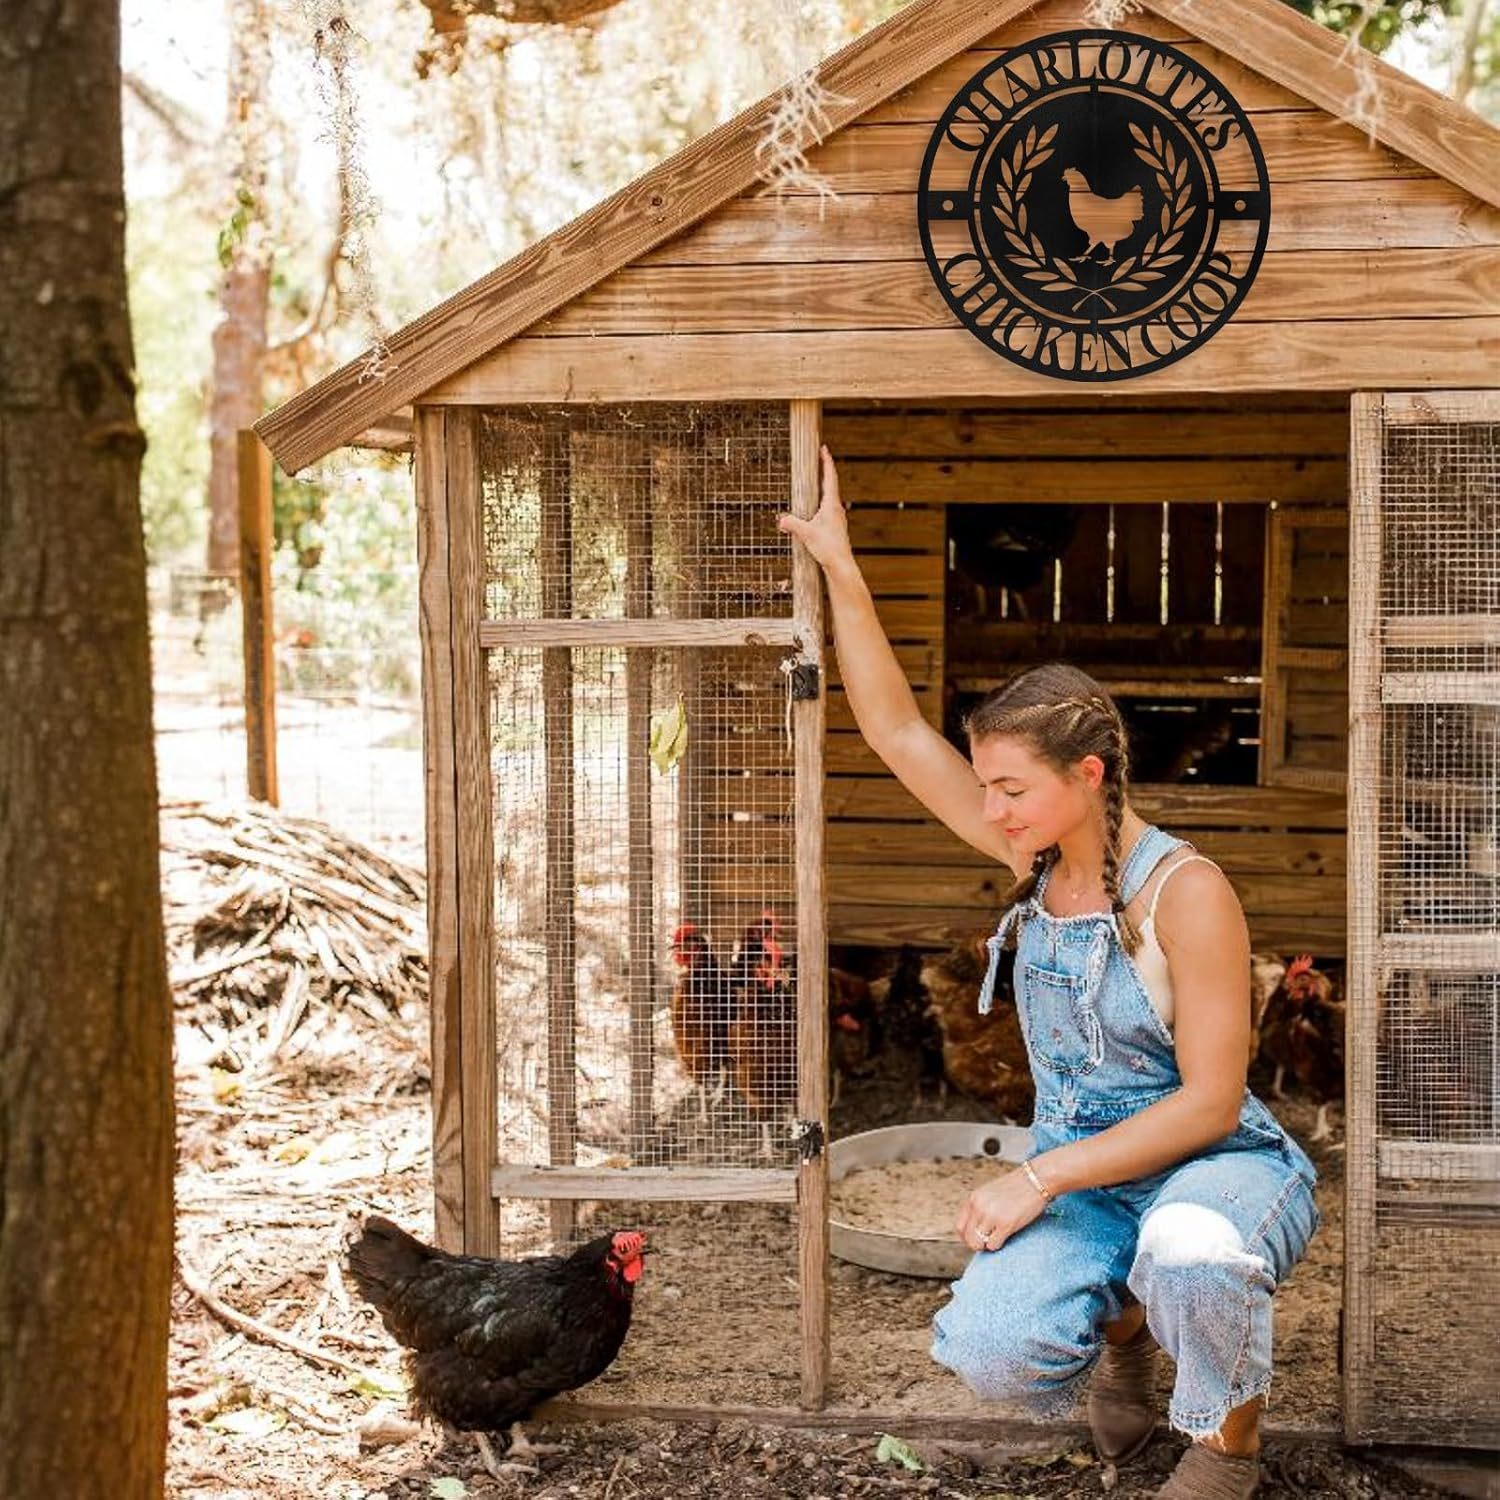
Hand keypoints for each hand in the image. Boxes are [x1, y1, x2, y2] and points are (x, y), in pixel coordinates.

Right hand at [777, 444, 855, 572]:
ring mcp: (836, 518)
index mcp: (831, 504)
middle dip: (824, 470)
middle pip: (830, 484)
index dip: (826, 462)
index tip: (824, 449)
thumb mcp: (806, 534)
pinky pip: (826, 509)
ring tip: (815, 479)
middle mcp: (836, 509)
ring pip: (829, 497)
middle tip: (819, 458)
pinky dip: (820, 502)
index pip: (829, 477)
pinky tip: (813, 508)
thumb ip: (792, 524)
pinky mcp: (834, 527)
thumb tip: (780, 520)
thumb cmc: (828, 548)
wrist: (840, 565)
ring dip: (823, 486)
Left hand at [956, 1165, 1049, 1252]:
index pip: (960, 1227)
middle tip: (989, 1240)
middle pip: (968, 1237)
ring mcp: (991, 1215)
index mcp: (973, 1198)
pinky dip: (998, 1245)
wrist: (1036, 1179)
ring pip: (978, 1244)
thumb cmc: (1016, 1187)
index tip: (977, 1238)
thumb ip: (980, 1207)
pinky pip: (993, 1245)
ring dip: (987, 1244)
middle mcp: (979, 1206)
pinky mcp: (1006, 1224)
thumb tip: (976, 1229)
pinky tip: (1006, 1236)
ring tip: (998, 1237)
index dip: (968, 1236)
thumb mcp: (989, 1193)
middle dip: (978, 1243)